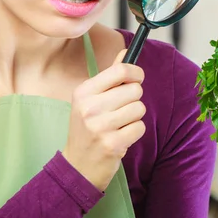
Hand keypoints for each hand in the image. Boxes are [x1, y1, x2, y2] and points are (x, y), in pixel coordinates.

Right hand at [62, 49, 146, 190]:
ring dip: (134, 117)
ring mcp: (100, 127)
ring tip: (119, 124)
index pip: (121, 70)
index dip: (136, 73)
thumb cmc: (88, 127)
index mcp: (84, 91)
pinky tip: (121, 136)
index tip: (136, 79)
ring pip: (140, 108)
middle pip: (135, 90)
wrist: (77, 166)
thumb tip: (126, 51)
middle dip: (134, 99)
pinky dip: (135, 132)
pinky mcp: (112, 144)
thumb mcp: (91, 99)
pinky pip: (140, 127)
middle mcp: (89, 107)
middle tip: (121, 110)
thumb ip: (111, 75)